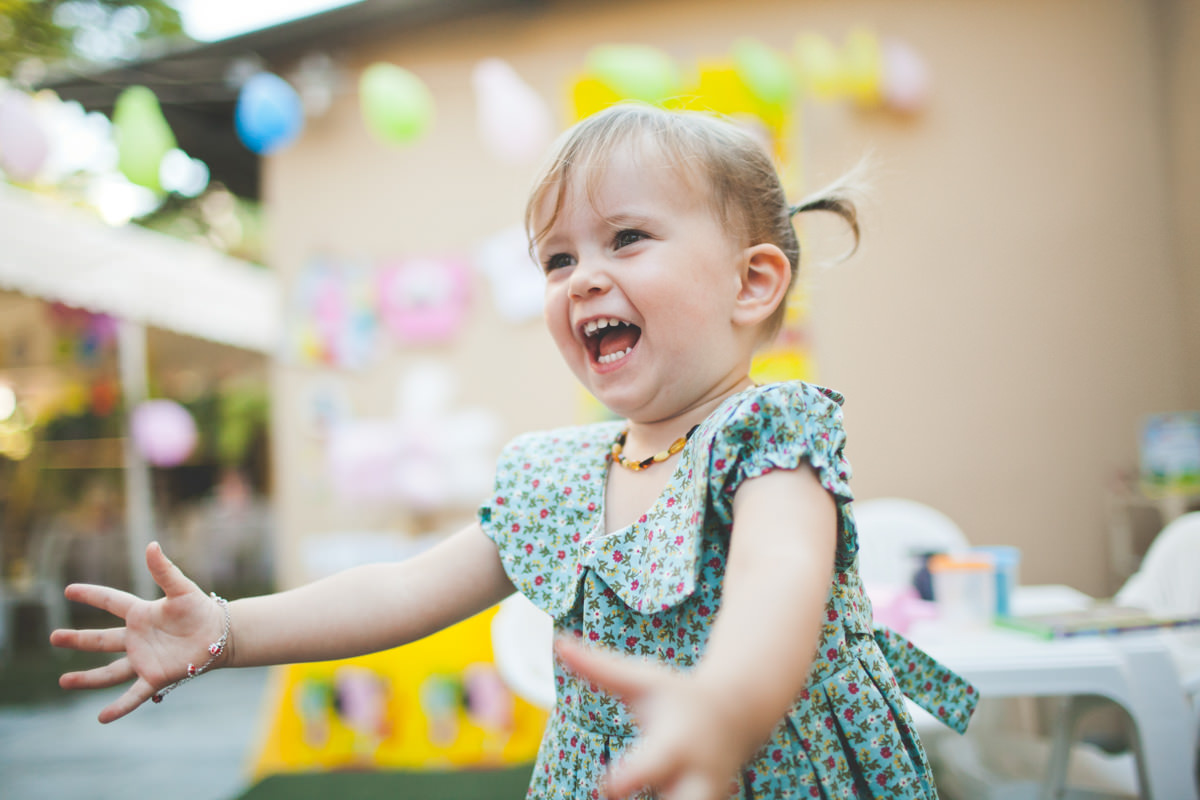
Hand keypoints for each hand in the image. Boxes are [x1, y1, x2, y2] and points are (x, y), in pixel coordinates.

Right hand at [50, 542, 226, 722]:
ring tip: (64, 681)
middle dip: (77, 639)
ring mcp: (144, 659)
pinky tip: (102, 717)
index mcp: (141, 614)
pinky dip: (120, 706)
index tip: (69, 590)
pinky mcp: (157, 677)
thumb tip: (151, 545)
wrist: (221, 635)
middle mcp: (137, 638)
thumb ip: (164, 570)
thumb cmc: (202, 610)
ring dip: (87, 678)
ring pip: (110, 671)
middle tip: (53, 637)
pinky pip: (134, 694)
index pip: (111, 602)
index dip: (91, 595)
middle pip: (101, 640)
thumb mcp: (182, 589)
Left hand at [556, 638, 746, 799]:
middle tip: (620, 795)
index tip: (609, 787)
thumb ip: (598, 667)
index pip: (650, 768)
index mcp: (675, 744)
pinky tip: (652, 798)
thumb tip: (558, 642)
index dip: (624, 782)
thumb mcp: (642, 679)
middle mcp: (695, 779)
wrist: (736, 712)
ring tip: (632, 794)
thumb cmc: (676, 695)